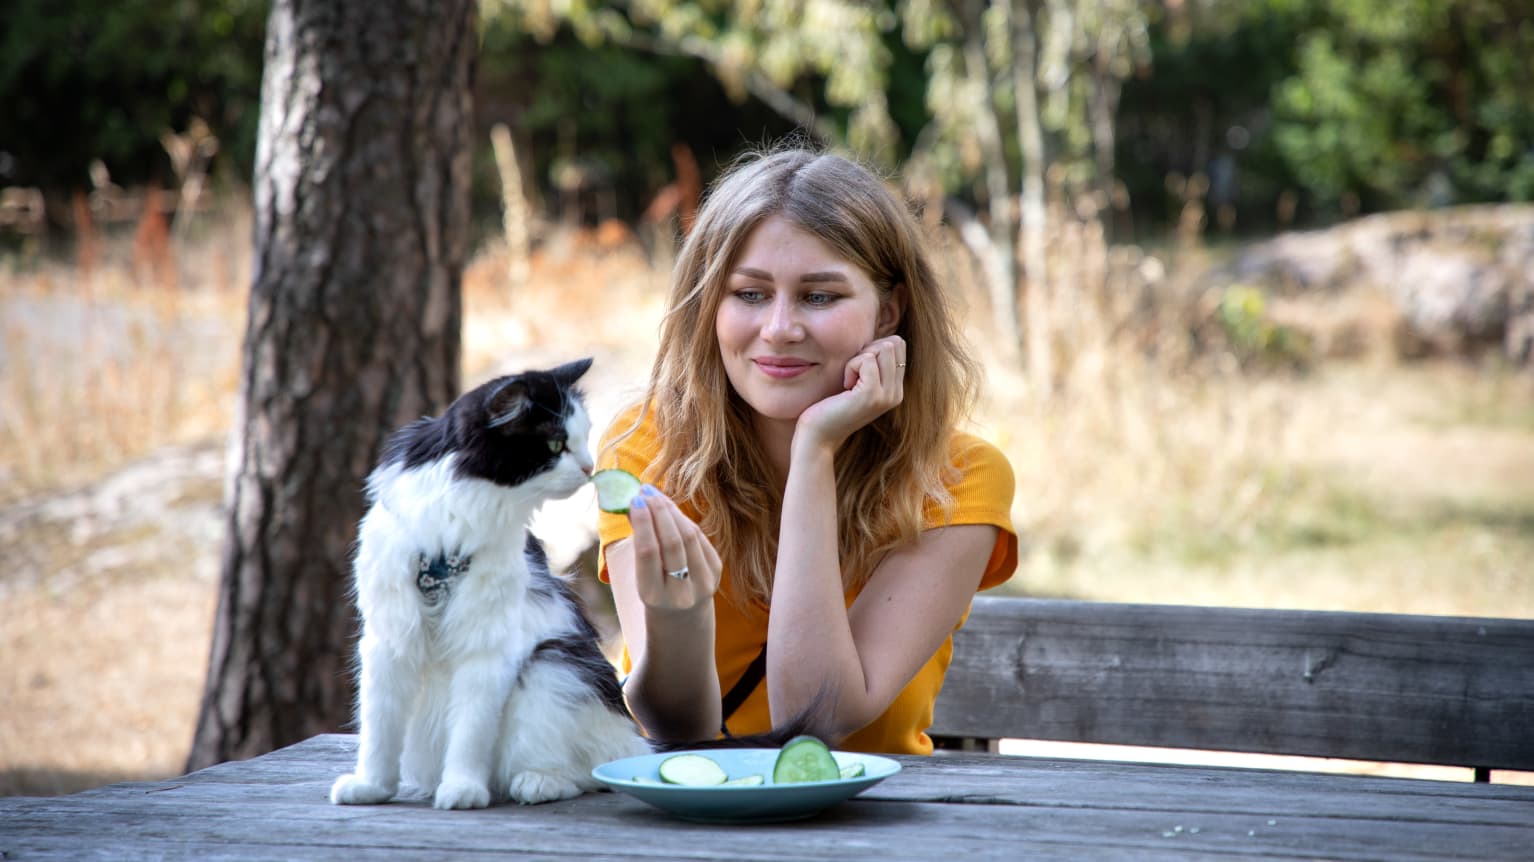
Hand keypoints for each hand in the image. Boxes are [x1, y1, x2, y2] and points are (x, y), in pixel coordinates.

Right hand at [626, 486, 721, 612]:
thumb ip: (639, 545)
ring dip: (672, 511)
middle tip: (645, 492)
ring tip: (656, 496)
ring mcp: (703, 583)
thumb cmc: (654, 592)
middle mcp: (681, 592)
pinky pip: (699, 538)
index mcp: (654, 596)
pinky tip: (671, 510)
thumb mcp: (641, 576)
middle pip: (672, 542)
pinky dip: (684, 521)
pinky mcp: (716, 572)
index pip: (648, 553)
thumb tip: (634, 505)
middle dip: (658, 512)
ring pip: (689, 536)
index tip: (634, 501)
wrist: (683, 618)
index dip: (643, 523)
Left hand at [794, 335, 906, 453]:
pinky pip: (867, 359)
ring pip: (884, 348)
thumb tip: (879, 339)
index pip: (898, 345)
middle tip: (851, 374)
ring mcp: (887, 395)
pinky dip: (850, 367)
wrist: (818, 437)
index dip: (874, 347)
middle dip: (868, 350)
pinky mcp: (872, 394)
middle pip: (894, 343)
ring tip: (848, 381)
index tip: (857, 369)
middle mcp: (896, 394)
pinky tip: (844, 386)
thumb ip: (871, 364)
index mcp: (895, 390)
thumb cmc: (830, 407)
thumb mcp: (856, 382)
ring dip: (858, 358)